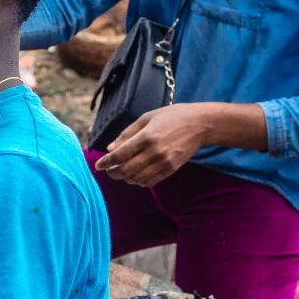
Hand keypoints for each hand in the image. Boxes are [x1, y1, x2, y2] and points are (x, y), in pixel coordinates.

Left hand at [95, 103, 216, 186]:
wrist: (200, 124)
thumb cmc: (172, 117)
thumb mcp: (147, 118)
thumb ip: (127, 134)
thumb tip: (110, 148)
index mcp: (146, 136)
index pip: (120, 155)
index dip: (106, 162)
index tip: (98, 165)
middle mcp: (154, 151)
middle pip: (126, 169)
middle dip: (113, 172)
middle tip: (108, 170)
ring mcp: (164, 162)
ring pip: (136, 178)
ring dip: (125, 178)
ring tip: (121, 172)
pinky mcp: (171, 169)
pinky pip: (150, 181)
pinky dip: (138, 181)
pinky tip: (135, 175)